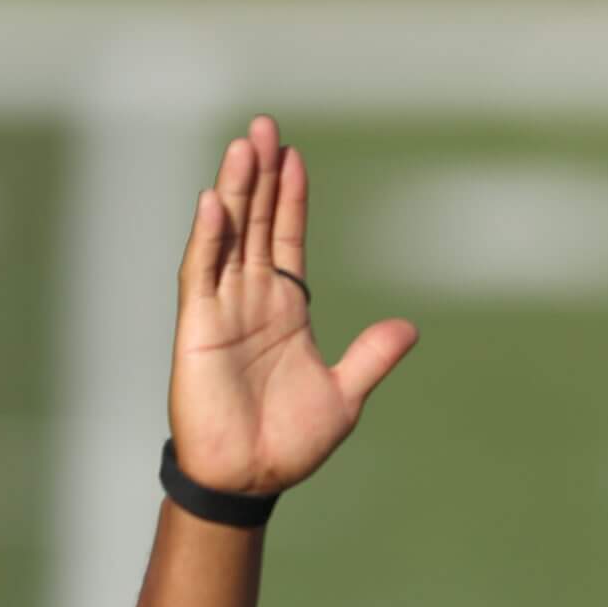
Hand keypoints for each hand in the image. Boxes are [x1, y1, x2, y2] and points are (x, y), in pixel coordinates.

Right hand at [169, 113, 417, 494]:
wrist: (252, 479)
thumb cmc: (289, 442)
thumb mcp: (344, 395)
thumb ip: (371, 357)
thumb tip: (409, 327)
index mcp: (286, 311)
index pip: (286, 240)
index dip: (289, 199)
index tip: (295, 158)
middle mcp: (251, 300)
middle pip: (255, 224)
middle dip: (260, 176)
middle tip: (265, 127)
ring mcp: (222, 310)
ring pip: (228, 237)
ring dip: (234, 192)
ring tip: (243, 147)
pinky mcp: (198, 328)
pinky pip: (201, 274)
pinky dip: (208, 239)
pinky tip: (214, 204)